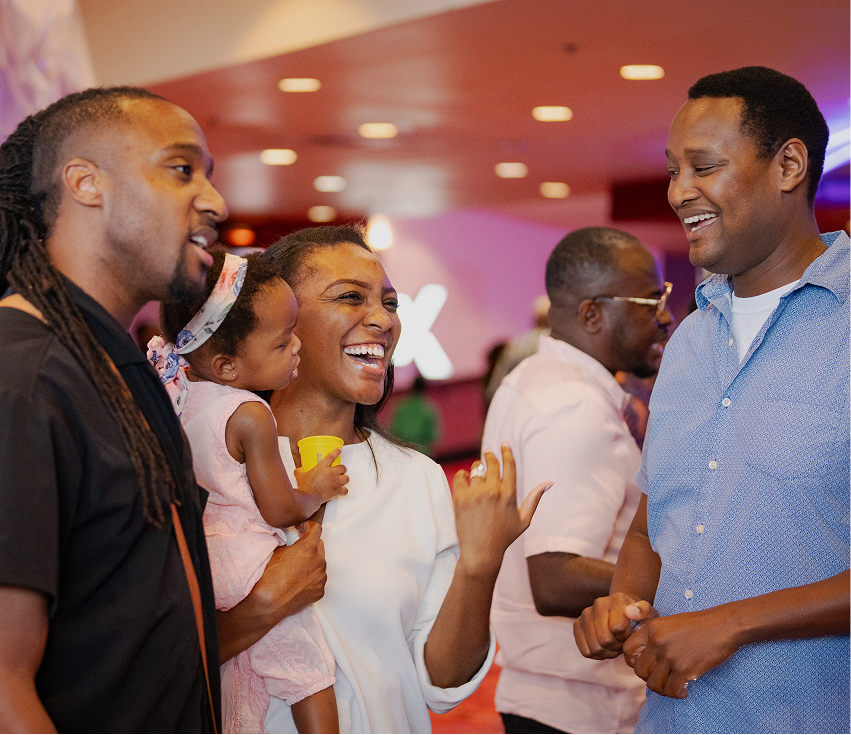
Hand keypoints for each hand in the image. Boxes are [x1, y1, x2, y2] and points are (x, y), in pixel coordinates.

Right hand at [217, 520, 327, 662]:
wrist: (268, 602)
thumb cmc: (269, 576)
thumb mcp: (276, 551)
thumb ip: (288, 543)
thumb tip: (290, 542)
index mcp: (309, 548)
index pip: (316, 529)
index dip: (308, 526)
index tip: (302, 528)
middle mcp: (319, 561)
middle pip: (319, 546)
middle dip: (309, 544)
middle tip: (297, 547)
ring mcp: (321, 577)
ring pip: (319, 564)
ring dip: (311, 562)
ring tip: (296, 568)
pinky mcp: (320, 591)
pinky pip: (318, 579)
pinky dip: (311, 577)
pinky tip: (298, 581)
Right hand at [294, 449, 348, 503]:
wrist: (309, 496)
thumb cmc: (306, 486)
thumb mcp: (300, 476)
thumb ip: (300, 471)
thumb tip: (299, 470)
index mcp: (322, 467)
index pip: (331, 456)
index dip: (336, 452)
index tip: (339, 450)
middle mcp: (331, 473)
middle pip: (343, 468)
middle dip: (342, 469)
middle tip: (339, 471)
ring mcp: (335, 482)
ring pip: (346, 478)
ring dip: (344, 479)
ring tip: (342, 480)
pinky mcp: (337, 491)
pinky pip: (345, 490)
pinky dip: (344, 490)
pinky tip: (342, 490)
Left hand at [452, 442, 550, 577]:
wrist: (482, 552)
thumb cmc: (504, 537)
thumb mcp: (524, 519)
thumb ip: (535, 499)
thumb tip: (549, 482)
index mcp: (509, 494)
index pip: (508, 465)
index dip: (506, 452)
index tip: (504, 444)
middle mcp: (493, 491)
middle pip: (491, 463)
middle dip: (490, 456)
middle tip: (488, 453)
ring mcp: (476, 494)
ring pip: (475, 470)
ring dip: (476, 468)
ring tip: (477, 471)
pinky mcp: (461, 499)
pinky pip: (460, 477)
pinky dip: (462, 475)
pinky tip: (465, 477)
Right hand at [574, 594, 656, 659]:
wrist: (623, 613)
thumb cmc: (637, 617)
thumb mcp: (647, 614)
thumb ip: (643, 610)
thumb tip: (630, 612)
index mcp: (617, 599)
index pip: (617, 628)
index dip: (625, 637)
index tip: (629, 634)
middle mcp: (599, 603)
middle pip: (604, 640)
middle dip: (616, 647)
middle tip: (621, 643)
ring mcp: (586, 613)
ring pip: (594, 647)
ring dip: (607, 652)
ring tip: (614, 646)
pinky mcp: (577, 625)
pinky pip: (585, 651)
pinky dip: (596, 655)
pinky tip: (605, 648)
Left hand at [622, 608, 741, 698]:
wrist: (723, 625)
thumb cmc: (699, 625)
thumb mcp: (669, 623)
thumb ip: (654, 637)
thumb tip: (645, 659)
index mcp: (651, 628)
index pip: (627, 650)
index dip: (633, 661)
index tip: (646, 666)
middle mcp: (657, 641)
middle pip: (639, 670)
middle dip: (648, 678)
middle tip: (661, 678)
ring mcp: (670, 656)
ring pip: (653, 683)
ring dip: (662, 689)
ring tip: (673, 687)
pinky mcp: (684, 669)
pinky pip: (671, 690)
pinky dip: (676, 694)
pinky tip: (684, 690)